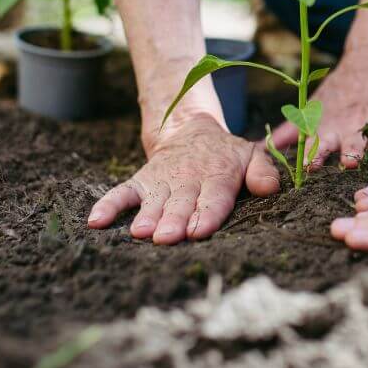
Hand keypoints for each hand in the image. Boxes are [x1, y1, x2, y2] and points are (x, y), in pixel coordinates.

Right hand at [88, 114, 279, 243]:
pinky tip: (96, 222)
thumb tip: (271, 188)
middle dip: (175, 221)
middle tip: (167, 237)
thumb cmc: (225, 155)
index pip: (213, 198)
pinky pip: (122, 192)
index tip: (199, 230)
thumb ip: (262, 172)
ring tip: (140, 232)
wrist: (191, 129)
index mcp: (217, 176)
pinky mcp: (141, 181)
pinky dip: (109, 205)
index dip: (207, 214)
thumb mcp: (249, 156)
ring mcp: (161, 182)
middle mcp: (187, 181)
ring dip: (146, 216)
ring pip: (154, 201)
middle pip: (182, 204)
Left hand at [270, 52, 367, 168]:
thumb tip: (258, 148)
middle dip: (351, 153)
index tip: (308, 168)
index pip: (319, 145)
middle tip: (349, 161)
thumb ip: (289, 132)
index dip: (313, 157)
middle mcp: (353, 126)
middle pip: (351, 143)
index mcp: (331, 128)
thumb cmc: (340, 91)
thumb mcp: (313, 109)